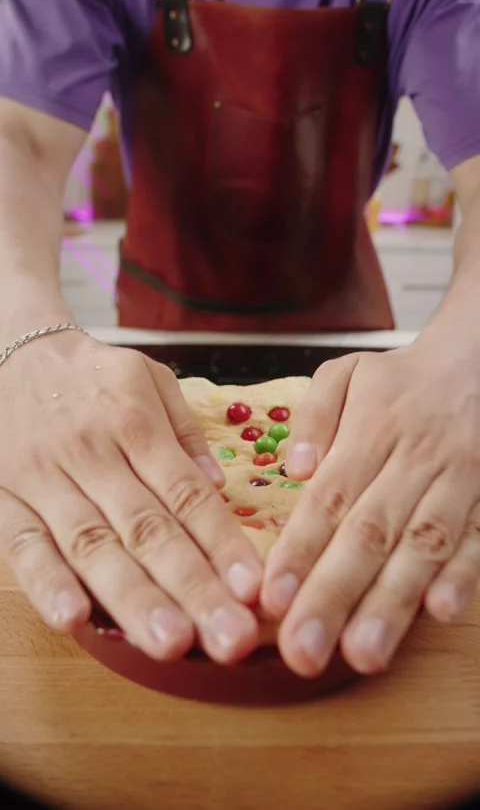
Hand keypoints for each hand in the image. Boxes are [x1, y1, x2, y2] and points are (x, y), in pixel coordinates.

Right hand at [0, 331, 262, 663]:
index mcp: (133, 423)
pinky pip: (23, 545)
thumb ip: (184, 429)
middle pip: (148, 530)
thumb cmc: (90, 374)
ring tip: (171, 643)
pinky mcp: (5, 498)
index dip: (222, 543)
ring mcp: (44, 479)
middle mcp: (92, 454)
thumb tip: (218, 485)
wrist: (10, 353)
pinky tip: (74, 619)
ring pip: (92, 547)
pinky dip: (46, 583)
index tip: (254, 587)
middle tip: (229, 638)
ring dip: (133, 599)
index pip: (186, 493)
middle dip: (192, 588)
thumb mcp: (147, 376)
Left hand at [260, 340, 479, 676]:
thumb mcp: (346, 373)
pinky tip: (439, 612)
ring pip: (422, 546)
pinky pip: (476, 540)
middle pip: (369, 534)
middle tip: (303, 651)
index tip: (272, 598)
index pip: (329, 498)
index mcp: (371, 431)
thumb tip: (295, 467)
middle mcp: (412, 461)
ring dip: (393, 603)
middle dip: (335, 596)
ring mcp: (455, 483)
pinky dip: (463, 576)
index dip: (300, 551)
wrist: (477, 363)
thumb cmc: (401, 378)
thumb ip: (315, 414)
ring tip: (363, 653)